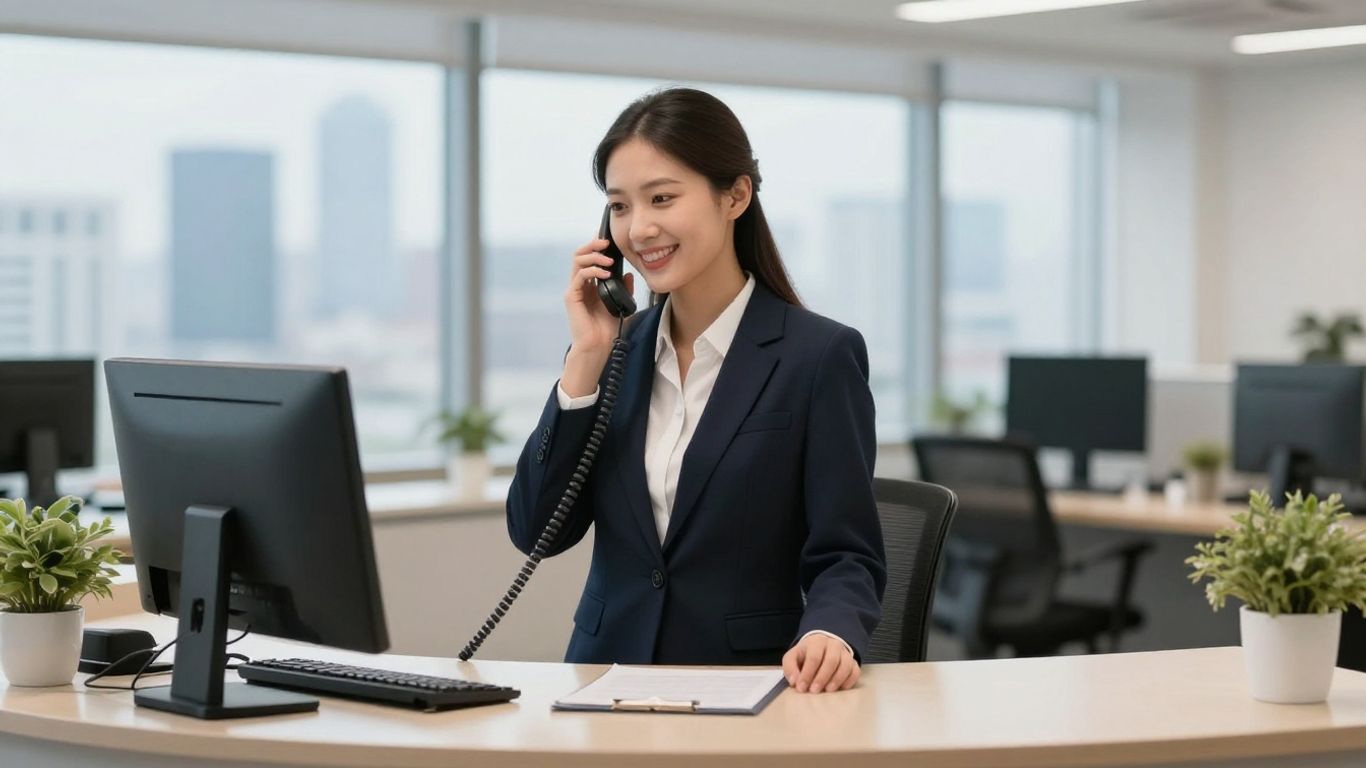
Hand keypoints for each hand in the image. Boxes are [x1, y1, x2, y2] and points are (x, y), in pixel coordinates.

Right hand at [561, 239, 634, 396]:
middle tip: (607, 243)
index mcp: (591, 284)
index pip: (590, 258)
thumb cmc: (608, 329)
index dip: (597, 247)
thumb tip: (629, 274)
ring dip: (594, 255)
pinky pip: (580, 276)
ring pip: (578, 260)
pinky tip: (606, 273)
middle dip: (593, 245)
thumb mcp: (622, 304)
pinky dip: (593, 270)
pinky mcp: (572, 296)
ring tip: (609, 259)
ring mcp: (575, 289)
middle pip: (581, 254)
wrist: (598, 346)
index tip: (610, 240)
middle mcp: (581, 284)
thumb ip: (625, 289)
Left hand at [782, 634, 858, 693]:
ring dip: (836, 680)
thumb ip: (790, 668)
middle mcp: (833, 645)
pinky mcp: (853, 663)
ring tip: (827, 691)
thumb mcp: (793, 657)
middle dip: (822, 678)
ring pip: (845, 665)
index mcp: (817, 642)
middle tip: (814, 691)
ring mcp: (845, 653)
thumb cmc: (805, 655)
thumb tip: (794, 681)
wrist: (820, 648)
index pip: (814, 657)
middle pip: (831, 661)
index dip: (807, 674)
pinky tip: (841, 689)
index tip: (801, 688)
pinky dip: (849, 681)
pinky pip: (855, 671)